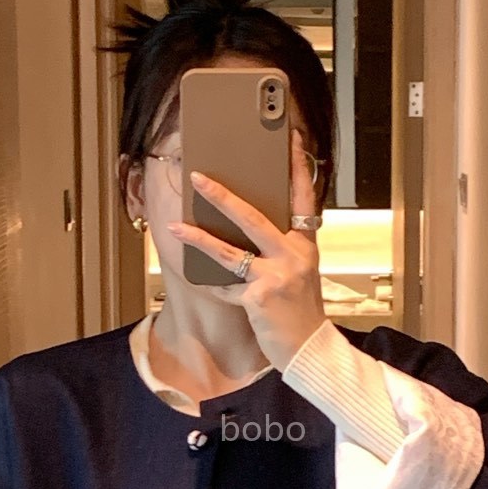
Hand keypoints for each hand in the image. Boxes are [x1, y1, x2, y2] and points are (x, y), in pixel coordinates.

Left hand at [169, 128, 326, 368]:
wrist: (310, 348)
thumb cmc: (300, 309)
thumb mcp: (299, 272)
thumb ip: (281, 248)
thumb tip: (248, 227)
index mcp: (306, 244)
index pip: (303, 197)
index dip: (296, 167)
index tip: (289, 140)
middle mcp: (294, 255)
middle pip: (254, 217)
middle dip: (222, 196)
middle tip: (199, 177)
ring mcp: (277, 276)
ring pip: (230, 251)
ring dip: (199, 238)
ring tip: (177, 227)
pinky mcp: (260, 297)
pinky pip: (226, 285)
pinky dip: (211, 283)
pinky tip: (196, 276)